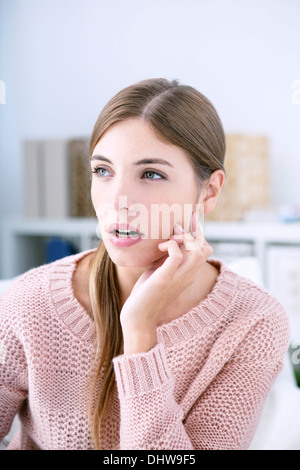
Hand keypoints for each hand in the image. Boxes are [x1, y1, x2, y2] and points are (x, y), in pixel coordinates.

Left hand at [120, 212, 212, 354]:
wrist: (138, 318)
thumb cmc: (146, 294)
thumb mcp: (160, 272)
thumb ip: (167, 259)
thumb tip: (168, 242)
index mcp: (189, 275)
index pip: (205, 250)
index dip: (197, 236)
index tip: (179, 233)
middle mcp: (188, 276)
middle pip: (206, 249)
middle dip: (193, 234)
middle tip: (175, 233)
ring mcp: (178, 278)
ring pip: (198, 251)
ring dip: (185, 238)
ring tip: (170, 239)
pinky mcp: (165, 278)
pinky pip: (176, 255)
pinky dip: (170, 245)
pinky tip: (161, 248)